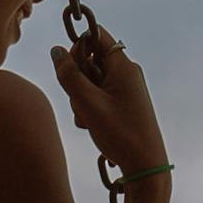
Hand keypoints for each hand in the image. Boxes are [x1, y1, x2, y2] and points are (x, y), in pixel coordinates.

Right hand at [49, 29, 169, 176]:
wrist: (145, 166)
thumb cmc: (120, 132)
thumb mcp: (87, 103)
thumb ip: (69, 75)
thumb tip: (56, 50)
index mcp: (123, 66)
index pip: (97, 36)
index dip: (78, 46)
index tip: (68, 67)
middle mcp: (127, 73)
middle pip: (91, 60)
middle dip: (77, 78)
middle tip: (79, 100)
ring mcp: (126, 89)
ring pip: (92, 81)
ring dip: (81, 97)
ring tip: (87, 118)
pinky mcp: (123, 104)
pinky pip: (99, 95)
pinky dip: (90, 107)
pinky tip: (91, 125)